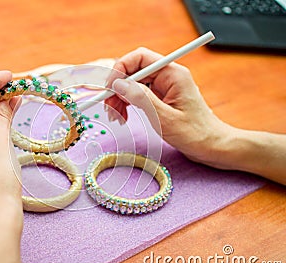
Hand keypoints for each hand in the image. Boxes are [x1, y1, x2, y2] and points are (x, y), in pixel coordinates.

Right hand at [104, 47, 228, 165]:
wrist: (211, 146)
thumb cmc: (194, 134)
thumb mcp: (164, 118)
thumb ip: (141, 98)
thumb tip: (118, 83)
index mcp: (173, 74)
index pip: (140, 58)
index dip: (121, 68)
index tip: (109, 87)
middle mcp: (168, 76)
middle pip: (134, 71)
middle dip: (117, 87)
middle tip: (110, 108)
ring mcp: (164, 87)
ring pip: (133, 83)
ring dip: (120, 97)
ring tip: (116, 117)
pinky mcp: (161, 98)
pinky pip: (138, 94)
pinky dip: (127, 103)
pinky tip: (123, 116)